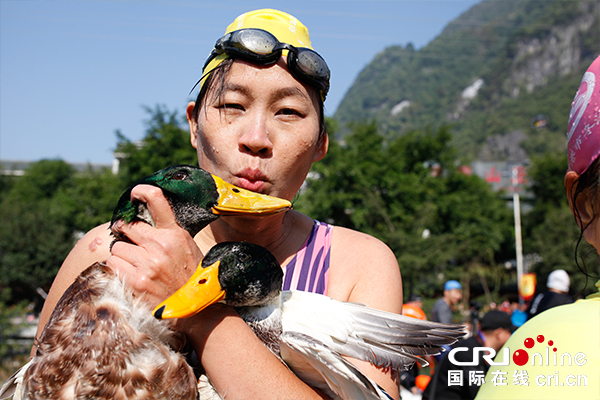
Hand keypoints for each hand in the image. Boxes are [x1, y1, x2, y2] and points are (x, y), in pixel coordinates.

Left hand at [107, 184, 203, 306]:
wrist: (196, 309)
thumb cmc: (190, 277)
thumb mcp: (186, 248)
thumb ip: (167, 234)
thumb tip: (143, 222)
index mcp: (175, 233)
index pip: (157, 200)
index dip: (142, 191)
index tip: (134, 194)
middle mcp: (160, 245)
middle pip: (127, 226)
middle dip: (126, 235)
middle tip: (131, 245)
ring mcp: (148, 263)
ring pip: (117, 248)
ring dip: (122, 256)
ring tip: (136, 267)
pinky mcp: (136, 280)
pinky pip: (113, 264)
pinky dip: (117, 269)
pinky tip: (130, 277)